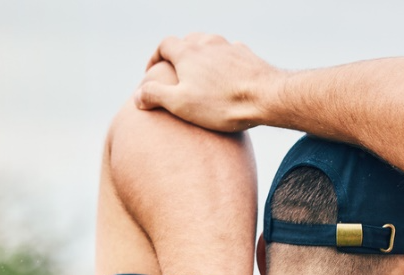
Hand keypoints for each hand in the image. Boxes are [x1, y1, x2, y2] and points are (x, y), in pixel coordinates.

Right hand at [134, 34, 282, 132]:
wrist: (266, 97)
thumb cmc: (221, 103)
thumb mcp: (180, 104)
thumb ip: (155, 96)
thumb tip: (137, 95)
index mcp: (188, 53)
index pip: (165, 44)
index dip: (155, 57)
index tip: (153, 72)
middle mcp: (207, 44)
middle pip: (187, 40)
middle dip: (177, 54)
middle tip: (174, 73)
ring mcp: (229, 47)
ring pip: (209, 44)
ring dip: (200, 56)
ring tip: (199, 74)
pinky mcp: (246, 55)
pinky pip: (228, 53)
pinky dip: (221, 61)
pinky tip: (224, 76)